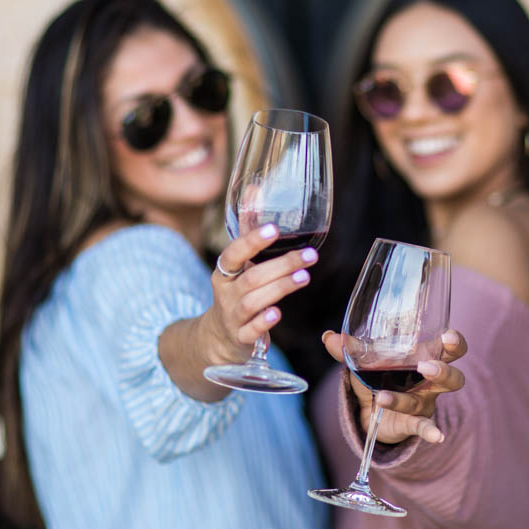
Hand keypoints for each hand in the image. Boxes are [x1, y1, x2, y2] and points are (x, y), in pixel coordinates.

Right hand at [199, 224, 317, 363]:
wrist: (219, 336)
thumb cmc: (236, 291)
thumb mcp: (238, 263)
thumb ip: (247, 229)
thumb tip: (255, 190)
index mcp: (224, 272)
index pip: (233, 253)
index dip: (252, 241)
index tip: (274, 228)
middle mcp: (226, 294)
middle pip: (252, 278)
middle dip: (282, 266)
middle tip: (309, 256)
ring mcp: (233, 317)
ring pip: (253, 302)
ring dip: (279, 288)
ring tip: (304, 277)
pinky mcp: (241, 338)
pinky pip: (250, 331)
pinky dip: (262, 322)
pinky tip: (278, 313)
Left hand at [322, 329, 466, 444]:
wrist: (370, 411)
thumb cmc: (377, 377)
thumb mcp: (365, 362)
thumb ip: (349, 350)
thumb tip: (328, 336)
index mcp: (424, 358)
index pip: (451, 348)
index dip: (455, 342)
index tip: (448, 336)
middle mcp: (430, 381)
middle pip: (452, 376)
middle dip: (443, 371)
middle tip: (426, 366)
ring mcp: (424, 403)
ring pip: (427, 401)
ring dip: (405, 399)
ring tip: (384, 397)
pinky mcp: (413, 422)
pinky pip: (424, 426)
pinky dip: (429, 432)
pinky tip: (437, 437)